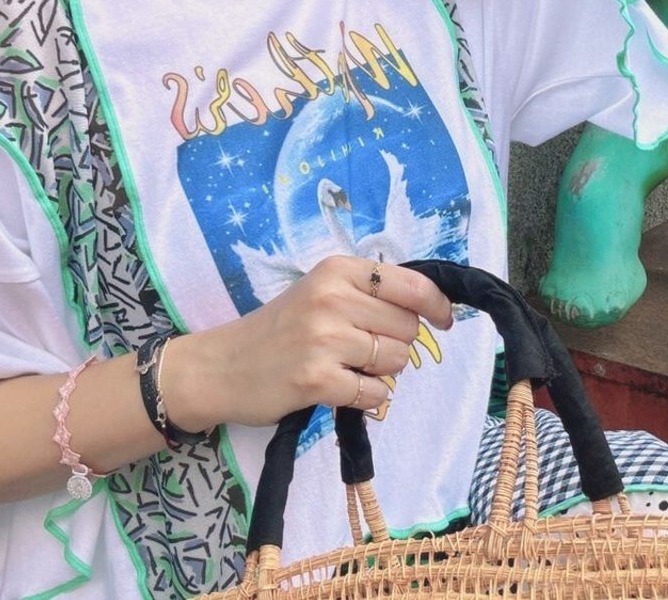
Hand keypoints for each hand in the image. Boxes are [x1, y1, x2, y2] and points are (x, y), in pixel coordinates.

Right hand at [163, 256, 453, 428]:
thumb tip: (428, 306)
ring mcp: (324, 339)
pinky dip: (367, 398)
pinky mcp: (316, 380)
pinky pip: (374, 393)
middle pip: (407, 326)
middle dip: (397, 343)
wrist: (223, 367)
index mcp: (337, 269)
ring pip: (395, 360)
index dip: (436, 305)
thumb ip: (367, 293)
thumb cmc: (279, 329)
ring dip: (381, 371)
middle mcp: (332, 297)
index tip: (445, 320)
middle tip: (364, 349)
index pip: (411, 283)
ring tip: (347, 367)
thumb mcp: (320, 291)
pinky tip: (340, 389)